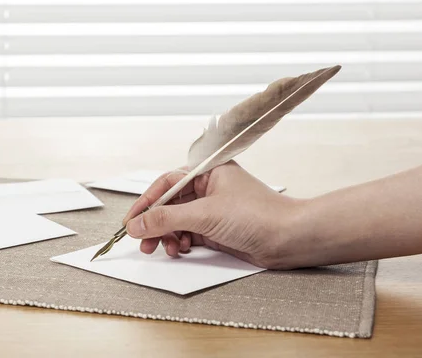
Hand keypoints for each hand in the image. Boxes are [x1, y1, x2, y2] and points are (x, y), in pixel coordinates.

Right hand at [122, 161, 301, 268]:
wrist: (290, 239)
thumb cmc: (257, 215)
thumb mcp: (204, 214)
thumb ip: (166, 219)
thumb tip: (136, 225)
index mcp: (207, 172)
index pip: (166, 184)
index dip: (146, 203)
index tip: (131, 222)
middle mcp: (208, 188)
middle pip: (169, 204)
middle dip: (156, 224)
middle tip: (143, 242)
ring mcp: (212, 209)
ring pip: (178, 221)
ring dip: (168, 236)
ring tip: (166, 249)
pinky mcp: (217, 229)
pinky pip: (189, 234)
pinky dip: (182, 243)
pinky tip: (182, 250)